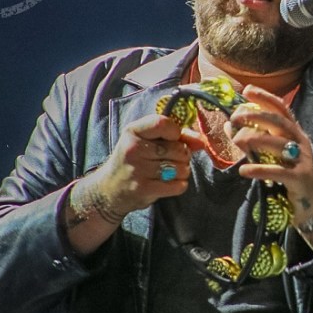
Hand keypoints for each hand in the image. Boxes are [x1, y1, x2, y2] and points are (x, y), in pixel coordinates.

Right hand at [79, 113, 204, 216]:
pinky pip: (178, 185)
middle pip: (179, 148)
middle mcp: (133, 149)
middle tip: (171, 159)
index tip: (173, 138)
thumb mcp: (147, 141)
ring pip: (181, 168)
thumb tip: (202, 141)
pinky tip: (168, 183)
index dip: (176, 132)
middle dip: (182, 155)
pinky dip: (179, 185)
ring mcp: (138, 170)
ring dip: (182, 171)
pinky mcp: (144, 189)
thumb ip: (176, 136)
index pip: (163, 123)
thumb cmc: (135, 160)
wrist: (110, 189)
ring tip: (169, 172)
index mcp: (133, 131)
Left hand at [227, 85, 312, 233]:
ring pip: (279, 144)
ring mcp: (302, 159)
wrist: (312, 201)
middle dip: (257, 116)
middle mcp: (301, 142)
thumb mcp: (272, 154)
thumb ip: (253, 140)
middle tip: (237, 116)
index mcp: (294, 133)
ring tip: (237, 140)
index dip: (266, 98)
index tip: (247, 90)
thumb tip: (229, 126)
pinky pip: (278, 171)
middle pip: (280, 122)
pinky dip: (259, 169)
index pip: (281, 109)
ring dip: (256, 140)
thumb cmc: (289, 173)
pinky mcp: (300, 178)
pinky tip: (243, 171)